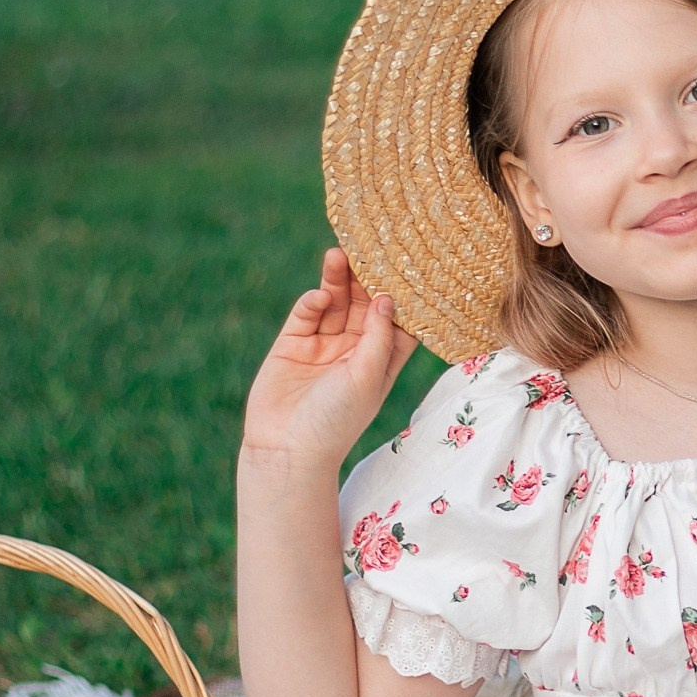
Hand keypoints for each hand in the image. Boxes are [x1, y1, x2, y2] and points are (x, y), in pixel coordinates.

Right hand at [241, 248, 414, 470]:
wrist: (285, 448)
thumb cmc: (336, 420)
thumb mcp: (367, 377)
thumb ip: (378, 336)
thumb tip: (387, 298)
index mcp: (381, 361)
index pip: (398, 320)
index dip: (403, 295)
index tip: (410, 264)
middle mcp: (354, 350)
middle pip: (365, 304)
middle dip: (367, 278)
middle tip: (368, 248)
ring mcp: (323, 345)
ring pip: (335, 303)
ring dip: (338, 280)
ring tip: (338, 254)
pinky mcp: (292, 343)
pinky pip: (307, 314)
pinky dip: (313, 301)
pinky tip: (319, 297)